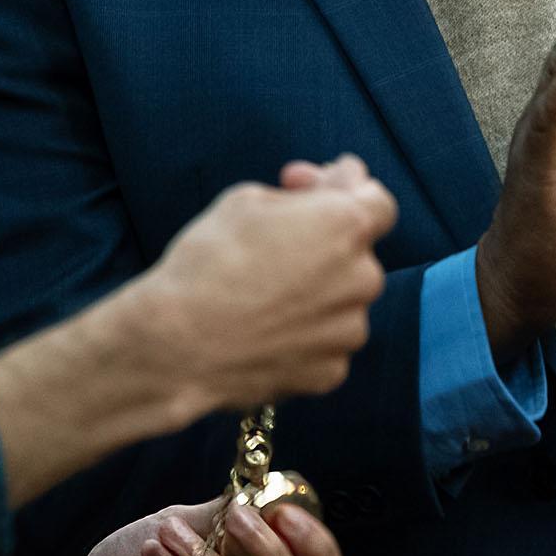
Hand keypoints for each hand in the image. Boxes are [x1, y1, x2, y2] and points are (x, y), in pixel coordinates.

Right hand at [130, 157, 395, 419]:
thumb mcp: (248, 199)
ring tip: (259, 295)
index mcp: (346, 226)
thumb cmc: (208, 261)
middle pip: (357, 254)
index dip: (345, 191)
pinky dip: (303, 335)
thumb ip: (308, 190)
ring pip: (342, 302)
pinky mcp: (331, 372)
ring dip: (314, 292)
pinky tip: (262, 330)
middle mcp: (363, 278)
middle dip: (323, 245)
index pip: (378, 203)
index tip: (311, 191)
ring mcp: (349, 331)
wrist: (177, 343)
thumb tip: (338, 183)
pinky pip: (325, 343)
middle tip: (271, 244)